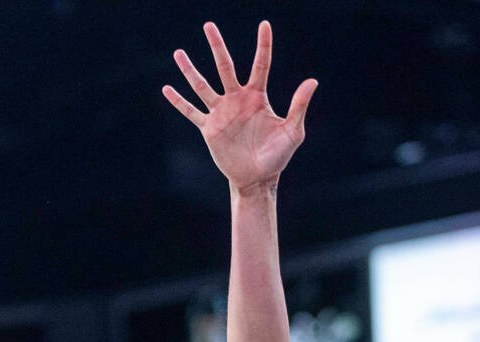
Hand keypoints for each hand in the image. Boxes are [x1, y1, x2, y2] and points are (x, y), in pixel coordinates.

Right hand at [163, 21, 316, 190]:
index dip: (263, 45)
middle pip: (225, 67)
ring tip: (178, 53)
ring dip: (190, 70)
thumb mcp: (292, 132)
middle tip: (208, 25)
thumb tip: (312, 81)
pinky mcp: (210, 129)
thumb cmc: (278, 156)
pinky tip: (166, 89)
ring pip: (203, 86)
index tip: (264, 24)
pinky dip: (179, 102)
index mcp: (257, 97)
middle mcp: (237, 99)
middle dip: (217, 46)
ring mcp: (221, 113)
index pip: (261, 65)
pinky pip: (192, 112)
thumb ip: (299, 106)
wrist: (257, 179)